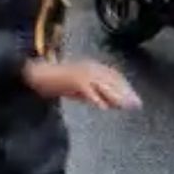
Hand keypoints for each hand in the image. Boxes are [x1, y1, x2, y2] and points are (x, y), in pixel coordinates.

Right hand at [23, 60, 141, 110]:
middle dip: (125, 93)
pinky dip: (95, 98)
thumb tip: (109, 104)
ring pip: (103, 84)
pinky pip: (87, 89)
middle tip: (137, 104)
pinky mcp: (72, 79)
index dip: (125, 87)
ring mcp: (81, 72)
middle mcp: (89, 66)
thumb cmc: (56, 81)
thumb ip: (94, 93)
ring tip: (125, 107)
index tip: (135, 98)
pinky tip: (103, 108)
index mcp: (91, 65)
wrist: (36, 73)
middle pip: (111, 80)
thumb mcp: (79, 87)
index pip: (114, 76)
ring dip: (115, 96)